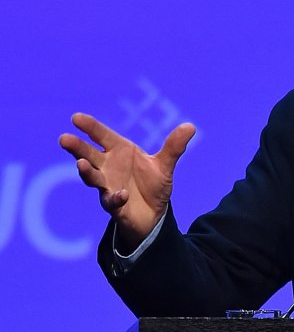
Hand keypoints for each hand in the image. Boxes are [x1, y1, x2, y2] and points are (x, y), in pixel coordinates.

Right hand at [58, 113, 195, 249]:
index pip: (102, 136)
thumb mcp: (164, 165)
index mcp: (119, 152)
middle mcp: (108, 167)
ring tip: (81, 164)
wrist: (154, 213)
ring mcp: (108, 186)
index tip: (76, 117)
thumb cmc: (152, 184)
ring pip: (92, 178)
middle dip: (77, 148)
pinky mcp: (114, 206)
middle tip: (64, 138)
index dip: (90, 127)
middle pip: (88, 155)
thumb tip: (190, 126)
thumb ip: (174, 147)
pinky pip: (112, 202)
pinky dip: (115, 198)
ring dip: (86, 172)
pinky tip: (122, 195)